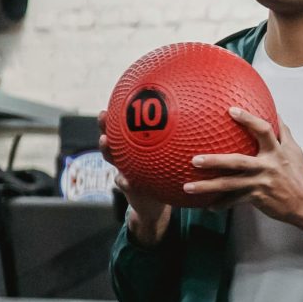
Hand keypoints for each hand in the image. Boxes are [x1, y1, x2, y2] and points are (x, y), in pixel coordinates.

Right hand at [103, 110, 170, 244]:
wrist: (157, 204)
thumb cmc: (168, 176)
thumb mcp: (173, 159)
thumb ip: (181, 143)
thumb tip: (198, 115)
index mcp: (138, 146)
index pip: (128, 126)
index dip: (123, 112)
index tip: (120, 97)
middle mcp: (127, 155)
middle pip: (113, 137)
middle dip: (106, 125)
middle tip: (104, 114)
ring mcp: (123, 169)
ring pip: (111, 157)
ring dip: (107, 149)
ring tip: (105, 141)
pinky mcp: (127, 187)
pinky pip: (122, 182)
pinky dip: (123, 180)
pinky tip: (125, 179)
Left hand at [184, 107, 302, 231]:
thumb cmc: (301, 177)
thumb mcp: (295, 152)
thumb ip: (284, 133)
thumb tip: (276, 113)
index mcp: (277, 152)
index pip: (263, 130)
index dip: (248, 119)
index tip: (230, 110)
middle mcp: (268, 166)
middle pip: (237, 161)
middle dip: (215, 161)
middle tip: (194, 159)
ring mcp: (262, 183)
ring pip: (230, 185)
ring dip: (208, 186)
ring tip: (188, 187)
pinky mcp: (258, 198)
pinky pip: (235, 201)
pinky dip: (222, 204)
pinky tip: (208, 206)